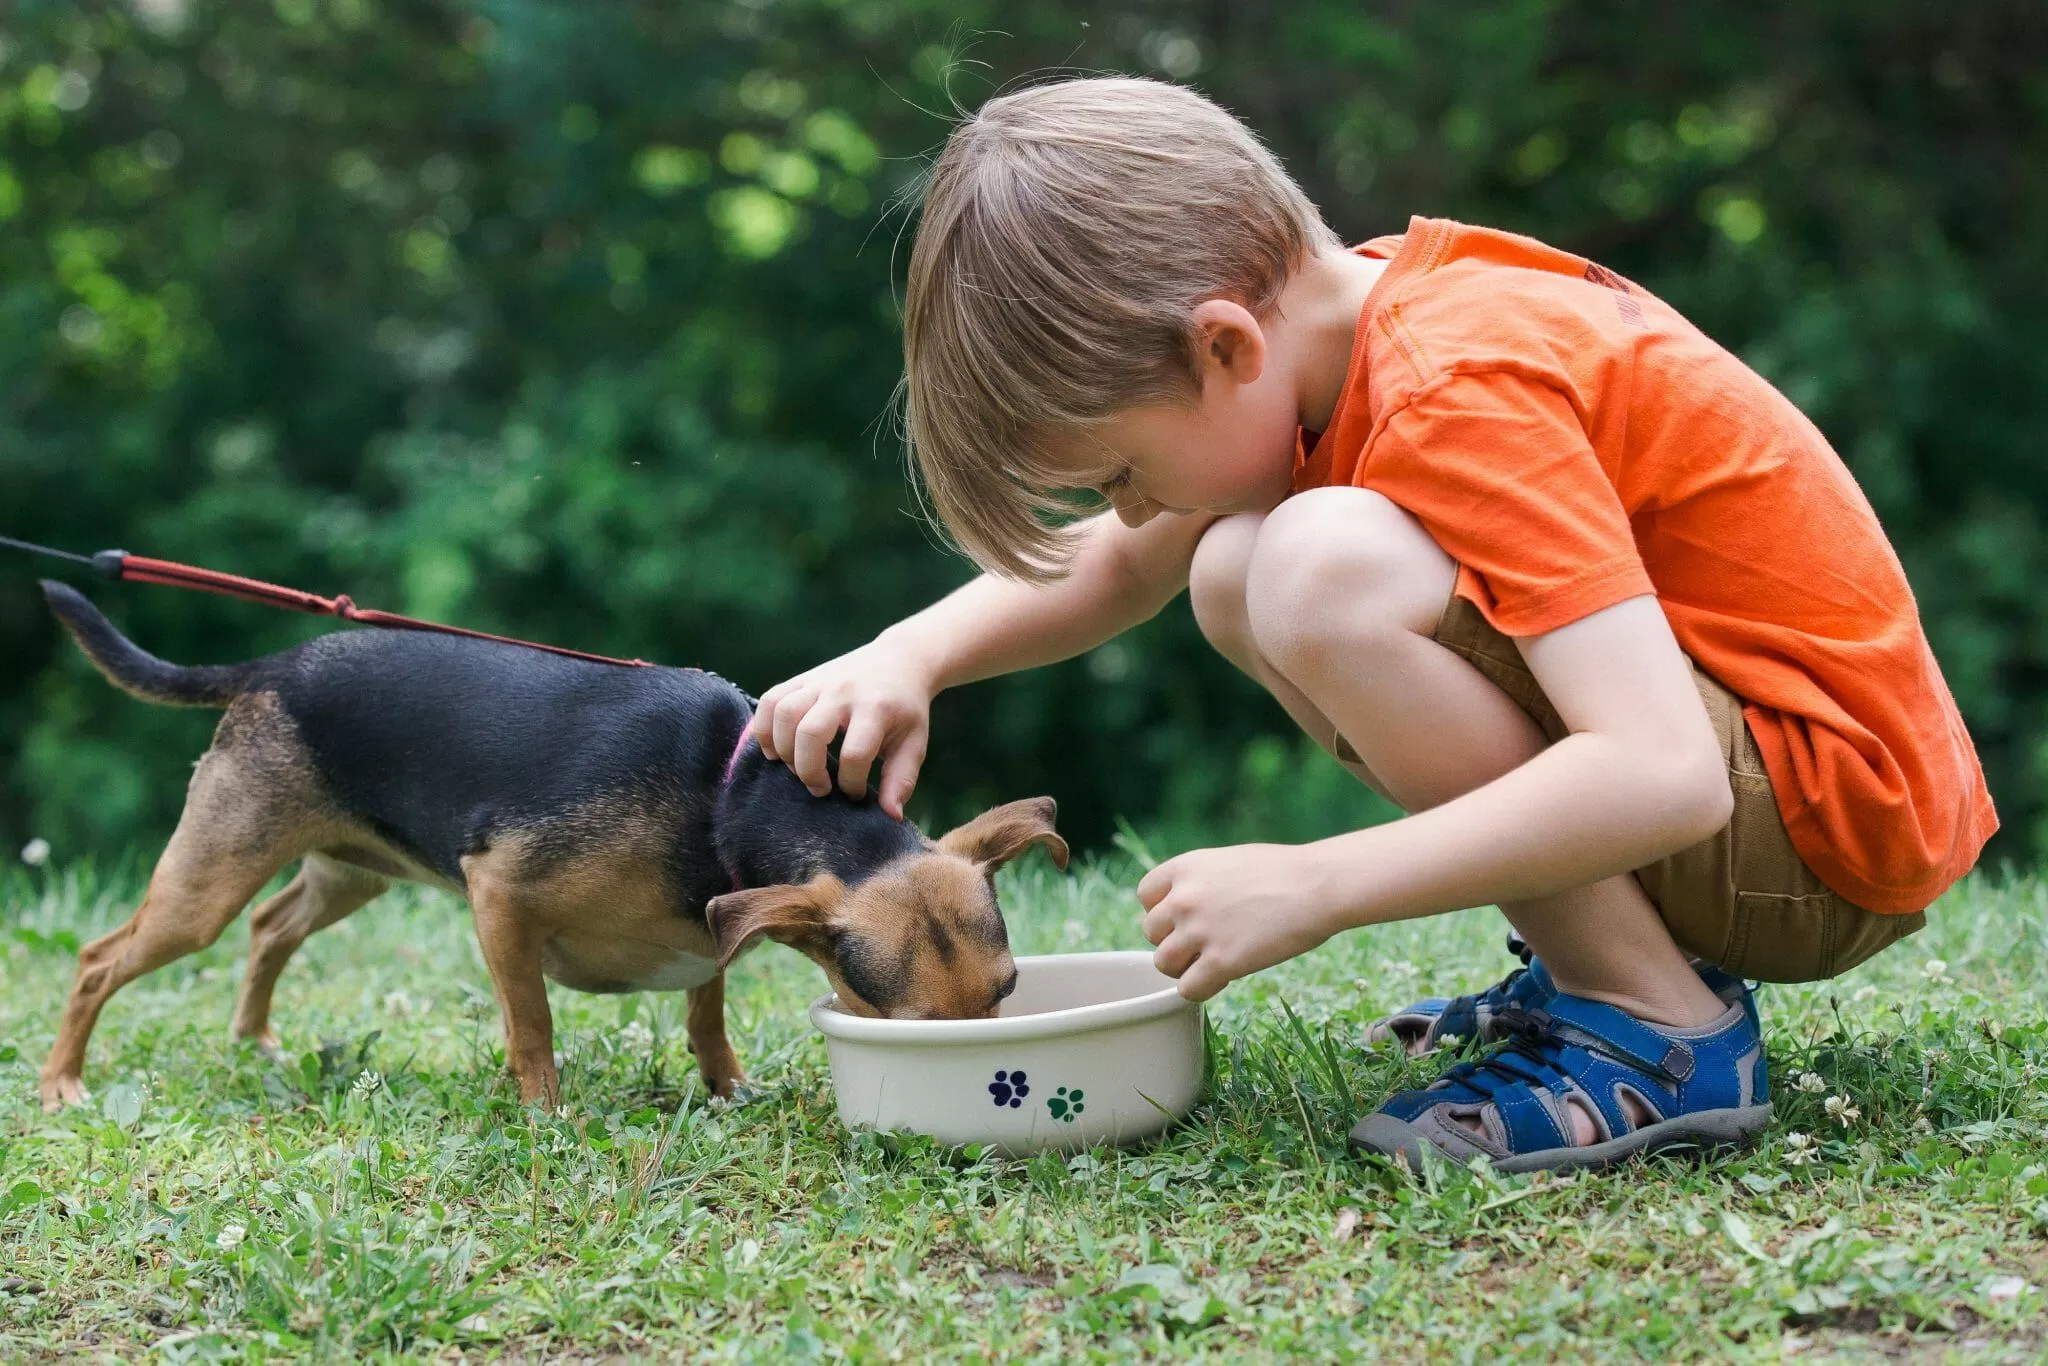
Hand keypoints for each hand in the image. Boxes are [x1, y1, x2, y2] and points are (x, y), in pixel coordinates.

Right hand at [752, 636, 936, 817]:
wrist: (899, 661)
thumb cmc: (906, 709)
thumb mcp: (914, 742)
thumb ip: (902, 779)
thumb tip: (891, 816)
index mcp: (876, 708)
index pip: (855, 754)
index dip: (852, 784)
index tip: (856, 793)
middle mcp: (843, 692)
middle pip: (810, 734)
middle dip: (809, 771)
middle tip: (821, 788)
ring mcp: (819, 682)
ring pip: (784, 714)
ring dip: (783, 750)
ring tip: (795, 768)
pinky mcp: (802, 679)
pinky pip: (770, 700)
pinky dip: (764, 728)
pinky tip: (775, 750)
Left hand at [1138, 844, 1339, 1001]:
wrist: (1318, 886)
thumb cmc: (1284, 872)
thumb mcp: (1229, 862)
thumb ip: (1201, 882)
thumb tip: (1185, 908)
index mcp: (1184, 867)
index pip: (1146, 896)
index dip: (1163, 911)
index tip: (1185, 919)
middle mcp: (1183, 898)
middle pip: (1152, 933)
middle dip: (1175, 940)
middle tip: (1204, 945)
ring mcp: (1199, 931)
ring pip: (1163, 964)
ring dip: (1184, 968)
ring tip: (1210, 964)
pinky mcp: (1220, 963)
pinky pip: (1187, 990)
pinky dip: (1201, 989)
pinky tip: (1223, 979)